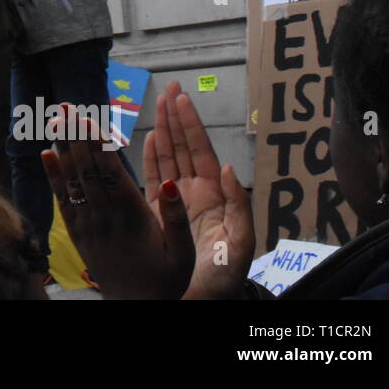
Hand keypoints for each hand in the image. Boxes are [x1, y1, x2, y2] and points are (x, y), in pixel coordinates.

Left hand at [41, 106, 194, 298]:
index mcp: (132, 216)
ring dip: (63, 147)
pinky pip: (63, 199)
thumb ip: (176, 218)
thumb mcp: (183, 253)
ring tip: (54, 118)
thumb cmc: (166, 279)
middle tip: (65, 105)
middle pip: (86, 168)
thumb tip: (170, 183)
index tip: (88, 116)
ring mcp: (88, 224)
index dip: (97, 142)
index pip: (109, 171)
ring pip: (72, 179)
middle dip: (76, 135)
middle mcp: (105, 216)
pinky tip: (46, 153)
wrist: (138, 308)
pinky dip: (53, 175)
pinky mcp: (78, 232)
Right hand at [144, 81, 254, 299]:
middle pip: (182, 147)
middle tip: (169, 88)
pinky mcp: (159, 214)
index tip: (180, 98)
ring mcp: (175, 202)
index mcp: (213, 196)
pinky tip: (147, 140)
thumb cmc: (224, 278)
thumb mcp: (241, 243)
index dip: (190, 124)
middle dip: (175, 117)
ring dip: (162, 130)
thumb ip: (238, 204)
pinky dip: (149, 158)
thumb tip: (227, 168)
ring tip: (157, 103)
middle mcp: (194, 193)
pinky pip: (152, 179)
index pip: (200, 150)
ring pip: (167, 157)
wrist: (198, 301)